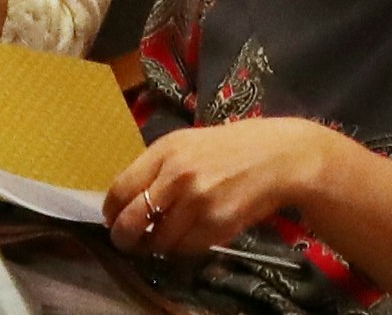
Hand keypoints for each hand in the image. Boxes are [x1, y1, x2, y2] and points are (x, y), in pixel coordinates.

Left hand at [107, 118, 356, 263]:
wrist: (280, 157)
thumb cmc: (233, 149)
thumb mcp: (189, 145)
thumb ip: (158, 168)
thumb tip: (127, 202)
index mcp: (166, 150)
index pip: (119, 189)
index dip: (111, 212)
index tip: (112, 220)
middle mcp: (176, 175)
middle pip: (131, 220)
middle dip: (125, 237)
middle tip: (128, 242)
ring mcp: (196, 201)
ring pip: (157, 240)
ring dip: (158, 245)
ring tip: (168, 237)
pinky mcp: (215, 224)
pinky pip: (184, 248)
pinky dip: (183, 248)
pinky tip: (192, 235)